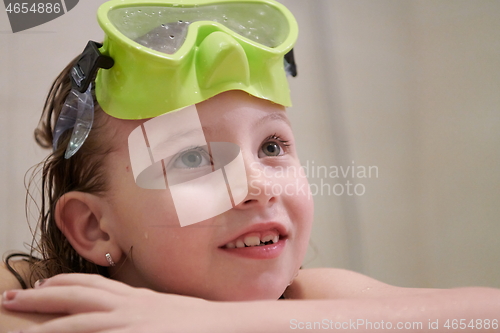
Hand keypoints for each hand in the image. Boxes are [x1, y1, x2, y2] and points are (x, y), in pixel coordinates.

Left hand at [2, 274, 223, 332]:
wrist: (219, 326)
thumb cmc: (194, 322)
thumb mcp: (161, 311)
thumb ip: (139, 311)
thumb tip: (122, 316)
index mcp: (134, 297)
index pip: (92, 283)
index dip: (64, 281)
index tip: (43, 281)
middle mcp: (128, 306)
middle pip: (77, 295)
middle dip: (42, 295)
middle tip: (12, 296)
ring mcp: (130, 323)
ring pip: (79, 320)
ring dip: (46, 323)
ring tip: (20, 325)